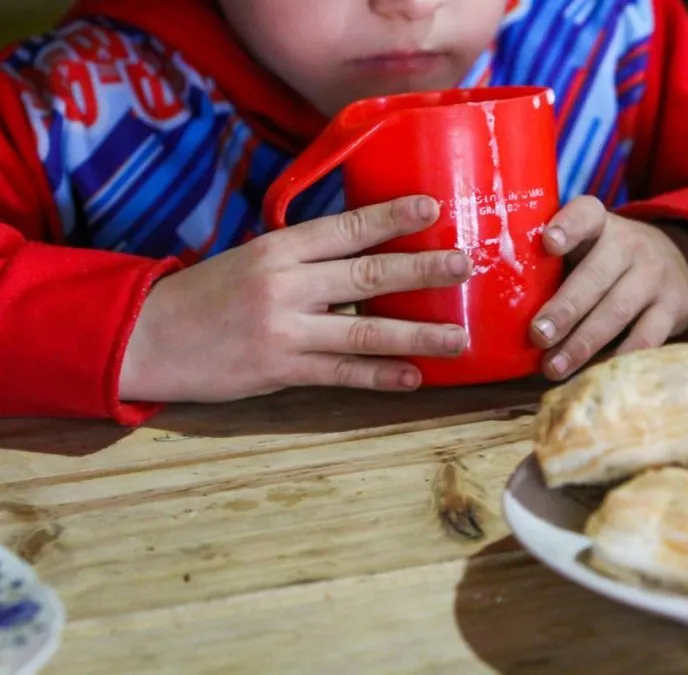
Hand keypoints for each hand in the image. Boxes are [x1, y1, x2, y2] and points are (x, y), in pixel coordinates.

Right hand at [119, 196, 471, 402]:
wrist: (148, 337)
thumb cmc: (208, 293)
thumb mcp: (253, 258)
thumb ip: (306, 257)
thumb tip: (368, 251)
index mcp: (278, 248)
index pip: (345, 227)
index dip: (391, 217)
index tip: (432, 208)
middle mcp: (285, 285)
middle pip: (366, 276)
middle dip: (421, 271)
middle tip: (464, 265)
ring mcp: (284, 330)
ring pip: (364, 331)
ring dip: (417, 335)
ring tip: (458, 337)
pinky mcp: (280, 369)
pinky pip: (341, 374)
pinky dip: (380, 377)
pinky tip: (413, 379)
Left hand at [531, 196, 687, 379]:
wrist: (682, 263)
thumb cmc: (609, 261)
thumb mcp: (588, 246)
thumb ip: (553, 265)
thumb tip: (498, 309)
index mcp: (600, 225)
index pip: (585, 214)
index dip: (568, 226)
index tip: (548, 242)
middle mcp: (629, 245)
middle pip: (595, 276)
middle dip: (565, 308)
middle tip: (537, 334)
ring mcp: (654, 277)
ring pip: (617, 310)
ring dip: (582, 342)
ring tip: (553, 366)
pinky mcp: (672, 309)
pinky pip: (646, 337)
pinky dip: (619, 357)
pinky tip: (593, 374)